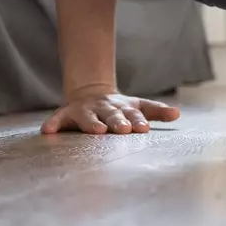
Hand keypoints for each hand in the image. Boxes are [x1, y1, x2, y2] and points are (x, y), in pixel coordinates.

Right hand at [41, 90, 180, 134]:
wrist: (91, 93)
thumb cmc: (119, 108)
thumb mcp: (138, 106)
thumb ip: (156, 111)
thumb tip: (177, 114)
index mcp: (123, 107)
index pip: (134, 113)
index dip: (138, 121)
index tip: (143, 129)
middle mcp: (105, 108)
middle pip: (113, 115)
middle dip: (118, 122)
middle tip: (124, 130)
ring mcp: (86, 110)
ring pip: (88, 116)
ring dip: (91, 123)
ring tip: (97, 131)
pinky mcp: (68, 113)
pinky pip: (59, 119)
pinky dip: (54, 124)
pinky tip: (48, 131)